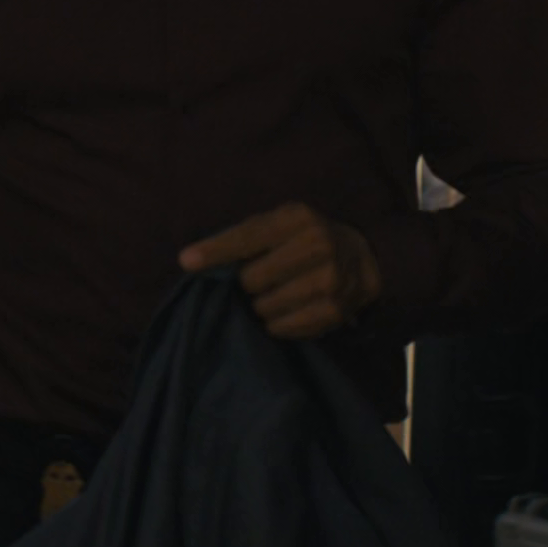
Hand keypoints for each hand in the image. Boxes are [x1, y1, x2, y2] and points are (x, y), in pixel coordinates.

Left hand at [180, 202, 382, 339]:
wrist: (360, 258)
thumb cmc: (302, 240)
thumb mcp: (277, 225)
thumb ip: (240, 239)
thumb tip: (190, 260)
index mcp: (296, 218)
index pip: (248, 237)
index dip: (215, 251)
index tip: (187, 261)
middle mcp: (317, 244)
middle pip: (252, 279)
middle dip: (249, 284)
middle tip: (262, 281)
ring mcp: (330, 278)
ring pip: (266, 307)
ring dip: (262, 307)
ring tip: (276, 295)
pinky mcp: (335, 310)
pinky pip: (284, 328)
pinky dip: (278, 324)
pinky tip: (287, 311)